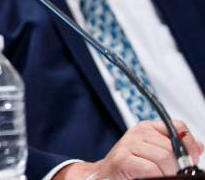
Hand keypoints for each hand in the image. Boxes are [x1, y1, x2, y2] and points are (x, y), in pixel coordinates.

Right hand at [56, 120, 203, 179]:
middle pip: (173, 147)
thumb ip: (175, 148)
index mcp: (148, 128)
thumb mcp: (155, 153)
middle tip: (168, 173)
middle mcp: (138, 132)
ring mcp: (129, 143)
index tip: (190, 159)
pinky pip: (152, 168)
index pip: (178, 127)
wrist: (105, 176)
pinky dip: (156, 176)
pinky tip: (147, 177)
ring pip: (164, 157)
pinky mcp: (123, 159)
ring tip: (157, 176)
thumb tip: (198, 147)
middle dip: (177, 165)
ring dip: (166, 173)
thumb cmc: (131, 167)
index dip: (188, 144)